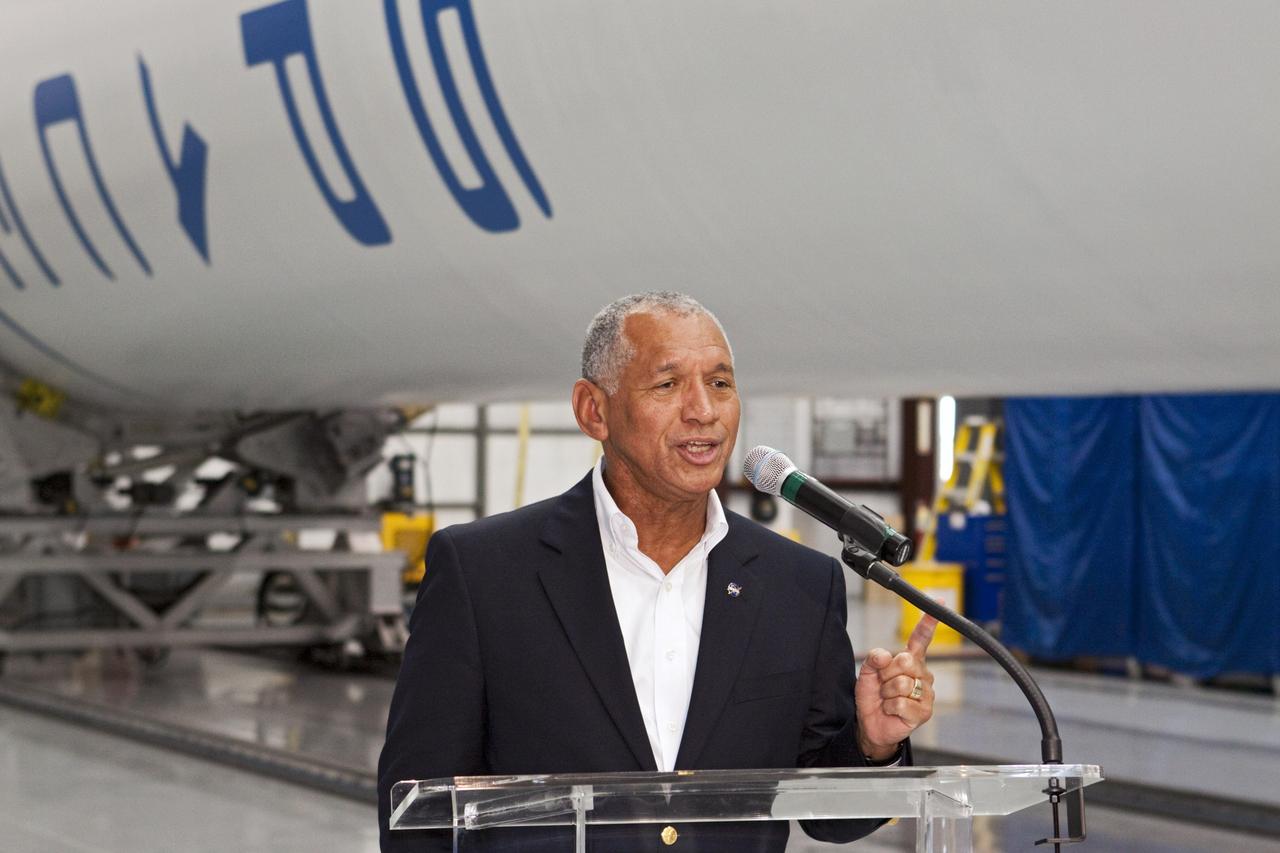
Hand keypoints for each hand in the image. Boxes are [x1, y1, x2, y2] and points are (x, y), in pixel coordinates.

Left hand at [854, 613, 936, 760]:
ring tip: (887, 699)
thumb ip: (873, 659)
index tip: (939, 602)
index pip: (921, 639)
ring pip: (901, 683)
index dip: (928, 622)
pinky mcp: (924, 711)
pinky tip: (891, 710)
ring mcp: (926, 693)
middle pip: (905, 661)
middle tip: (883, 685)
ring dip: (886, 692)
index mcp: (910, 661)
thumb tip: (884, 655)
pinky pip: (900, 702)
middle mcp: (922, 674)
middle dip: (887, 673)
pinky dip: (889, 706)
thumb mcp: (866, 672)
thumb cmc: (873, 696)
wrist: (870, 723)